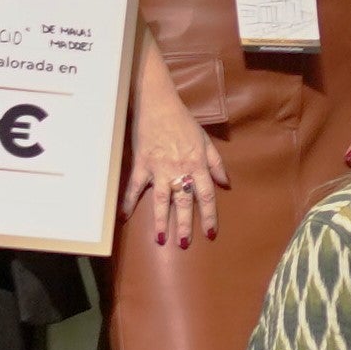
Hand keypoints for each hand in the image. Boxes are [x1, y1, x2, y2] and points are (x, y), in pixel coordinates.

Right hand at [129, 112, 227, 251]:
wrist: (158, 105)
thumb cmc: (183, 122)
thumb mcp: (205, 141)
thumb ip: (216, 163)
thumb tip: (226, 184)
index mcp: (197, 164)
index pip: (206, 195)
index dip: (209, 215)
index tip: (210, 233)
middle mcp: (179, 170)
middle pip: (184, 201)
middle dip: (185, 224)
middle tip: (184, 243)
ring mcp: (159, 168)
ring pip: (161, 199)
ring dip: (161, 220)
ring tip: (161, 239)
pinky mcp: (141, 164)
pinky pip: (134, 187)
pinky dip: (128, 202)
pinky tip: (124, 217)